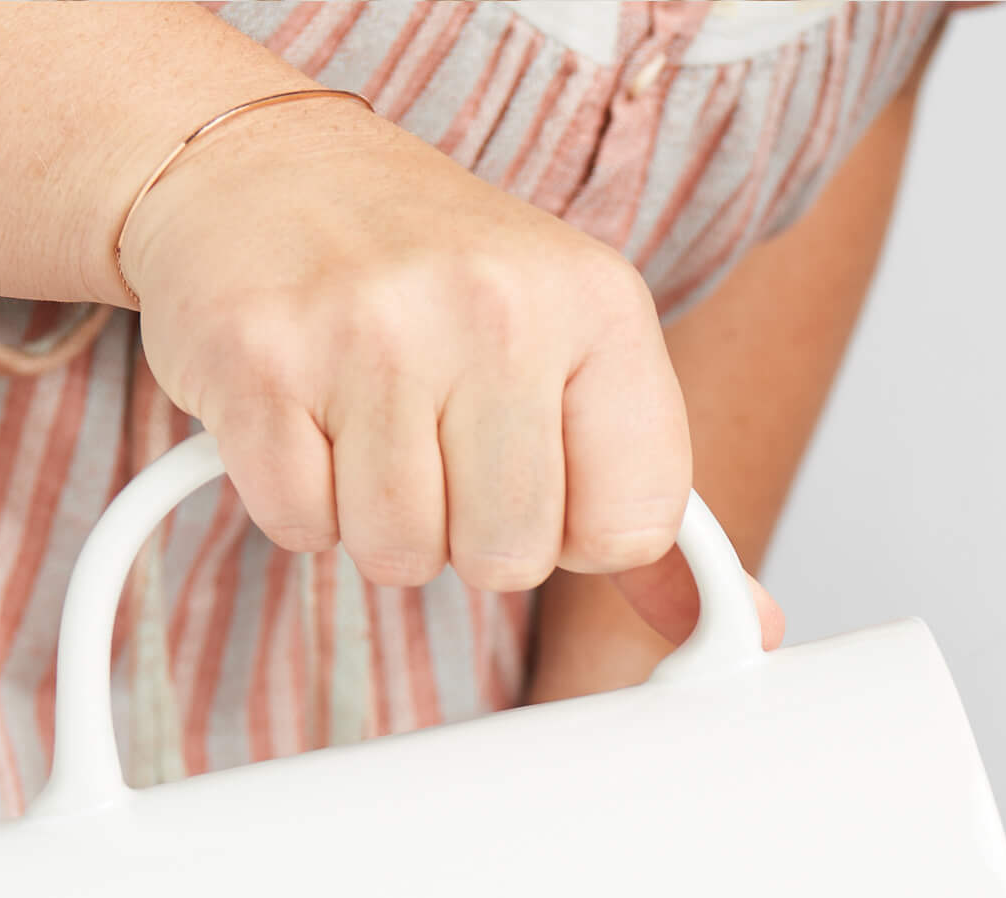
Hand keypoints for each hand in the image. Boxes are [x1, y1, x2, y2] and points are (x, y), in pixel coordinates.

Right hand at [119, 94, 697, 616]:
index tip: (544, 465)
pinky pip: (302, 527)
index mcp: (602, 306)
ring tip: (372, 421)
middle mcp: (496, 308)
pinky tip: (307, 412)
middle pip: (512, 559)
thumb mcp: (580, 358)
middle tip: (440, 440)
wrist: (264, 162)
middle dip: (470, 532)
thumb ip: (654, 503)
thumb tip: (746, 628)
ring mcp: (372, 329)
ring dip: (381, 519)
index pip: (634, 531)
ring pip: (402, 555)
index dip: (579, 528)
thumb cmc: (440, 279)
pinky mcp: (259, 359)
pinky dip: (299, 499)